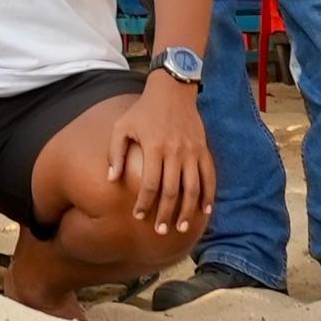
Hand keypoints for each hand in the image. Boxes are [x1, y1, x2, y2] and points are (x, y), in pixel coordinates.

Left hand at [108, 75, 215, 238]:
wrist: (172, 89)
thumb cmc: (143, 110)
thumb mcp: (122, 126)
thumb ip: (115, 153)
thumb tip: (111, 180)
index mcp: (154, 147)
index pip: (150, 184)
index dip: (144, 203)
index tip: (138, 216)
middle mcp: (175, 151)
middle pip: (172, 191)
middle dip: (165, 214)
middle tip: (160, 231)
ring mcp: (192, 151)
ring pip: (192, 188)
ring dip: (187, 211)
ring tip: (180, 228)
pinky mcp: (203, 149)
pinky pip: (209, 176)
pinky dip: (208, 195)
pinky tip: (204, 211)